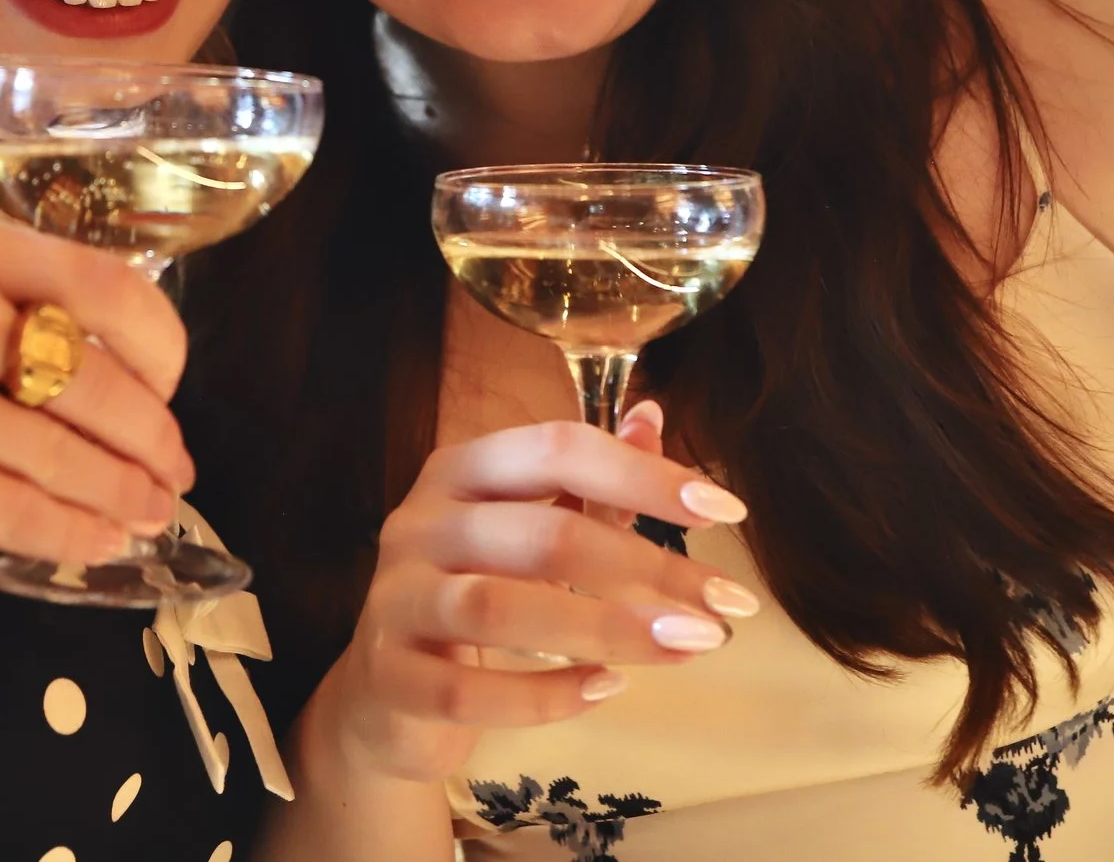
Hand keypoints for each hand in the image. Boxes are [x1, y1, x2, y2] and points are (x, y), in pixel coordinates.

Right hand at [0, 211, 194, 589]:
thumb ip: (6, 314)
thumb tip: (137, 380)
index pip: (106, 286)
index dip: (160, 348)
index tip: (169, 388)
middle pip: (96, 381)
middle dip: (151, 438)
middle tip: (175, 470)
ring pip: (66, 457)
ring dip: (125, 494)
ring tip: (150, 512)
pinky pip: (23, 514)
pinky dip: (75, 534)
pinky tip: (98, 542)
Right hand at [313, 405, 759, 784]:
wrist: (387, 695)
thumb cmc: (473, 594)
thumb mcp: (529, 527)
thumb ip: (590, 482)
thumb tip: (652, 418)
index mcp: (461, 471)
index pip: (555, 449)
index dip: (642, 474)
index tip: (725, 510)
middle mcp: (419, 523)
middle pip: (542, 533)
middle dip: (647, 568)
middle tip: (725, 608)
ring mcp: (396, 599)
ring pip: (499, 607)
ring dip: (606, 629)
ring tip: (687, 647)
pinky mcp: (389, 676)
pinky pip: (468, 691)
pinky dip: (544, 696)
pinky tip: (606, 690)